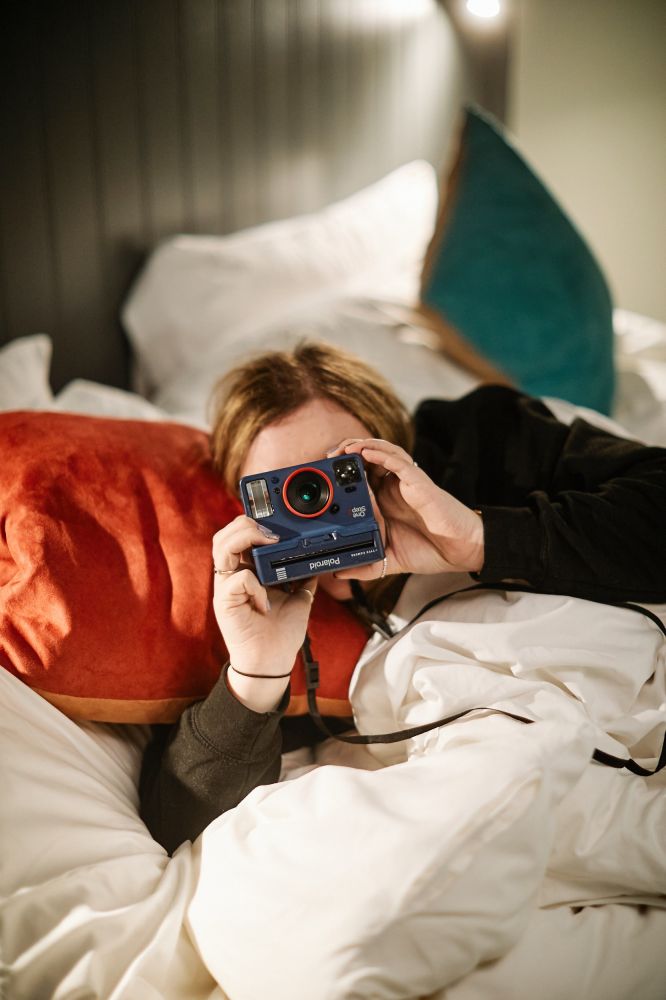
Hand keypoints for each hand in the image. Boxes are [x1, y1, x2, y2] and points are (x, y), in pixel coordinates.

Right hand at [212, 516, 317, 710]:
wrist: (272, 662)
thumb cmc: (280, 632)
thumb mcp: (298, 596)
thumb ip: (302, 576)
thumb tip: (318, 559)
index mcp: (247, 570)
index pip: (239, 535)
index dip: (252, 522)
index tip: (275, 521)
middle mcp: (232, 575)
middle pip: (224, 533)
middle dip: (246, 523)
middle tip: (272, 533)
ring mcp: (226, 587)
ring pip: (221, 546)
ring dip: (246, 539)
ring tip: (267, 545)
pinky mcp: (224, 602)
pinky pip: (238, 579)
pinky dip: (256, 584)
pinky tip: (267, 601)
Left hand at [326, 438, 484, 579]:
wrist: (459, 552)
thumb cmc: (430, 550)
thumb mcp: (388, 560)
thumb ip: (365, 565)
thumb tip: (339, 572)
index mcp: (384, 501)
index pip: (358, 477)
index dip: (340, 471)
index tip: (321, 475)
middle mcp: (393, 487)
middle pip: (367, 458)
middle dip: (345, 452)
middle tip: (327, 457)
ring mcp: (405, 482)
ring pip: (381, 452)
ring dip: (360, 446)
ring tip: (342, 449)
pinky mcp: (418, 482)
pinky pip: (398, 461)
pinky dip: (380, 453)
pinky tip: (364, 452)